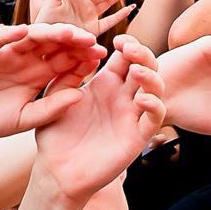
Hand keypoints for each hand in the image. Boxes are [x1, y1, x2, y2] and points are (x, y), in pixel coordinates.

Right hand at [0, 23, 103, 140]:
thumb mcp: (25, 119)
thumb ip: (51, 108)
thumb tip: (80, 96)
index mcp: (38, 74)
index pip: (65, 61)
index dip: (81, 58)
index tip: (99, 58)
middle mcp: (25, 59)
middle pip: (53, 44)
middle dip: (72, 42)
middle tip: (91, 41)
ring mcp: (5, 52)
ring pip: (31, 36)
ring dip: (49, 32)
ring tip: (66, 33)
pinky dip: (9, 33)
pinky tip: (24, 32)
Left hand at [34, 36, 165, 202]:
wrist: (57, 171)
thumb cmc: (55, 136)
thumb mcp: (54, 99)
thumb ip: (65, 77)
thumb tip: (81, 53)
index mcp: (104, 85)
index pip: (124, 57)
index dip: (127, 45)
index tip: (119, 38)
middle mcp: (122, 97)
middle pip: (145, 67)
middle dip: (142, 54)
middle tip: (130, 49)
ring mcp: (131, 115)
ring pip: (156, 88)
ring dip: (151, 76)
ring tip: (136, 71)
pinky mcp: (137, 136)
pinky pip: (154, 117)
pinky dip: (153, 104)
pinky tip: (141, 98)